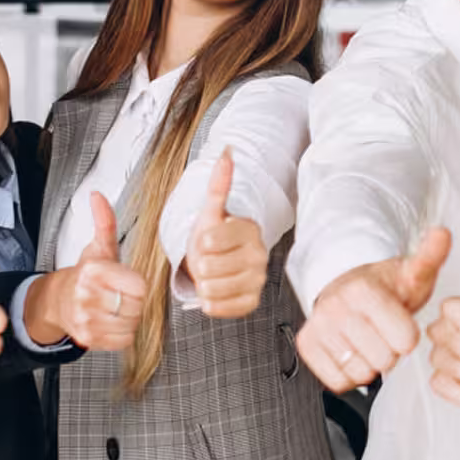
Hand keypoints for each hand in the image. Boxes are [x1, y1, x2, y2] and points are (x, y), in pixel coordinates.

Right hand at [41, 193, 147, 352]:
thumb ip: (104, 221)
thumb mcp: (99, 247)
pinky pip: (122, 340)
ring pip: (130, 324)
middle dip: (133, 301)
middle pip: (136, 306)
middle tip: (121, 295)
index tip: (127, 281)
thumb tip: (97, 195)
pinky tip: (112, 321)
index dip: (137, 285)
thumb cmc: (86, 274)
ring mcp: (85, 319)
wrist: (58, 301)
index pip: (138, 286)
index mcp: (93, 270)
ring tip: (116, 308)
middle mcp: (86, 295)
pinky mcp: (87, 338)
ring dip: (129, 318)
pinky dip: (123, 333)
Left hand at [185, 151, 268, 319]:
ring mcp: (257, 280)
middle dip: (200, 264)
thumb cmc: (213, 236)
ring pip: (211, 288)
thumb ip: (219, 184)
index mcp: (249, 230)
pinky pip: (219, 308)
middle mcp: (259, 255)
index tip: (207, 239)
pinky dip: (210, 301)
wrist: (220, 261)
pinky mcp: (251, 302)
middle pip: (207, 266)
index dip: (200, 242)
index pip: (210, 241)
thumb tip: (227, 152)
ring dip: (203, 283)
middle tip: (208, 258)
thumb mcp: (211, 211)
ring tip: (211, 273)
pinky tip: (215, 289)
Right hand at [297, 226, 450, 393]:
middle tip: (382, 332)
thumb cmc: (384, 287)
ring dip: (369, 364)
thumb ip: (430, 256)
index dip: (408, 337)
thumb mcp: (412, 273)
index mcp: (363, 290)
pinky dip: (349, 374)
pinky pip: (338, 381)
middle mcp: (335, 307)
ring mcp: (318, 327)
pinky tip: (351, 352)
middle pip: (385, 360)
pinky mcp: (307, 345)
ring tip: (367, 341)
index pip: (406, 341)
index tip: (399, 322)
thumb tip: (443, 233)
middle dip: (389, 351)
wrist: (347, 288)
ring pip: (361, 373)